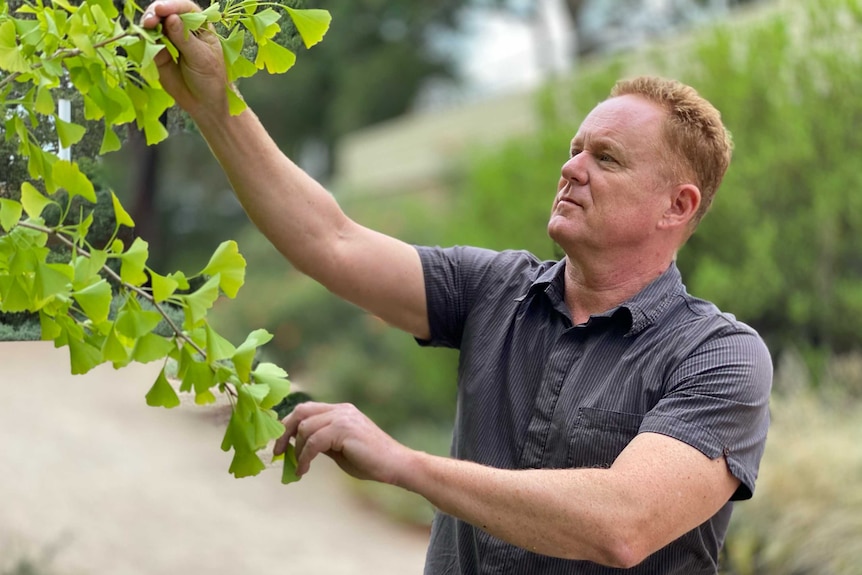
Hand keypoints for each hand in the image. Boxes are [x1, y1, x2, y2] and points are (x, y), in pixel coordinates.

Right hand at [140, 0, 229, 118]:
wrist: (204, 103)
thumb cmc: (210, 79)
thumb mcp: (201, 58)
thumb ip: (185, 39)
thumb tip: (171, 19)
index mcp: (201, 26)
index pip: (186, 8)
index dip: (173, 6)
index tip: (161, 9)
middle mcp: (183, 29)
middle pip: (166, 12)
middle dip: (156, 13)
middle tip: (150, 21)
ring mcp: (169, 39)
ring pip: (154, 24)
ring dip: (147, 24)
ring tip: (146, 28)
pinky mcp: (158, 52)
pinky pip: (148, 41)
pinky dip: (143, 38)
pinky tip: (143, 40)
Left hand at [274, 402, 411, 483]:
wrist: (396, 465)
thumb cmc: (371, 461)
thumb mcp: (340, 449)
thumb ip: (322, 442)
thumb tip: (299, 446)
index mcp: (341, 410)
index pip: (306, 409)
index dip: (288, 425)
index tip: (279, 444)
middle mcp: (341, 409)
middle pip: (301, 412)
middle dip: (284, 432)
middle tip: (277, 452)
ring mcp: (343, 417)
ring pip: (305, 428)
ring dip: (297, 450)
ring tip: (299, 467)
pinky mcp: (344, 430)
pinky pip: (313, 442)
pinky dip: (304, 457)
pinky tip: (304, 470)